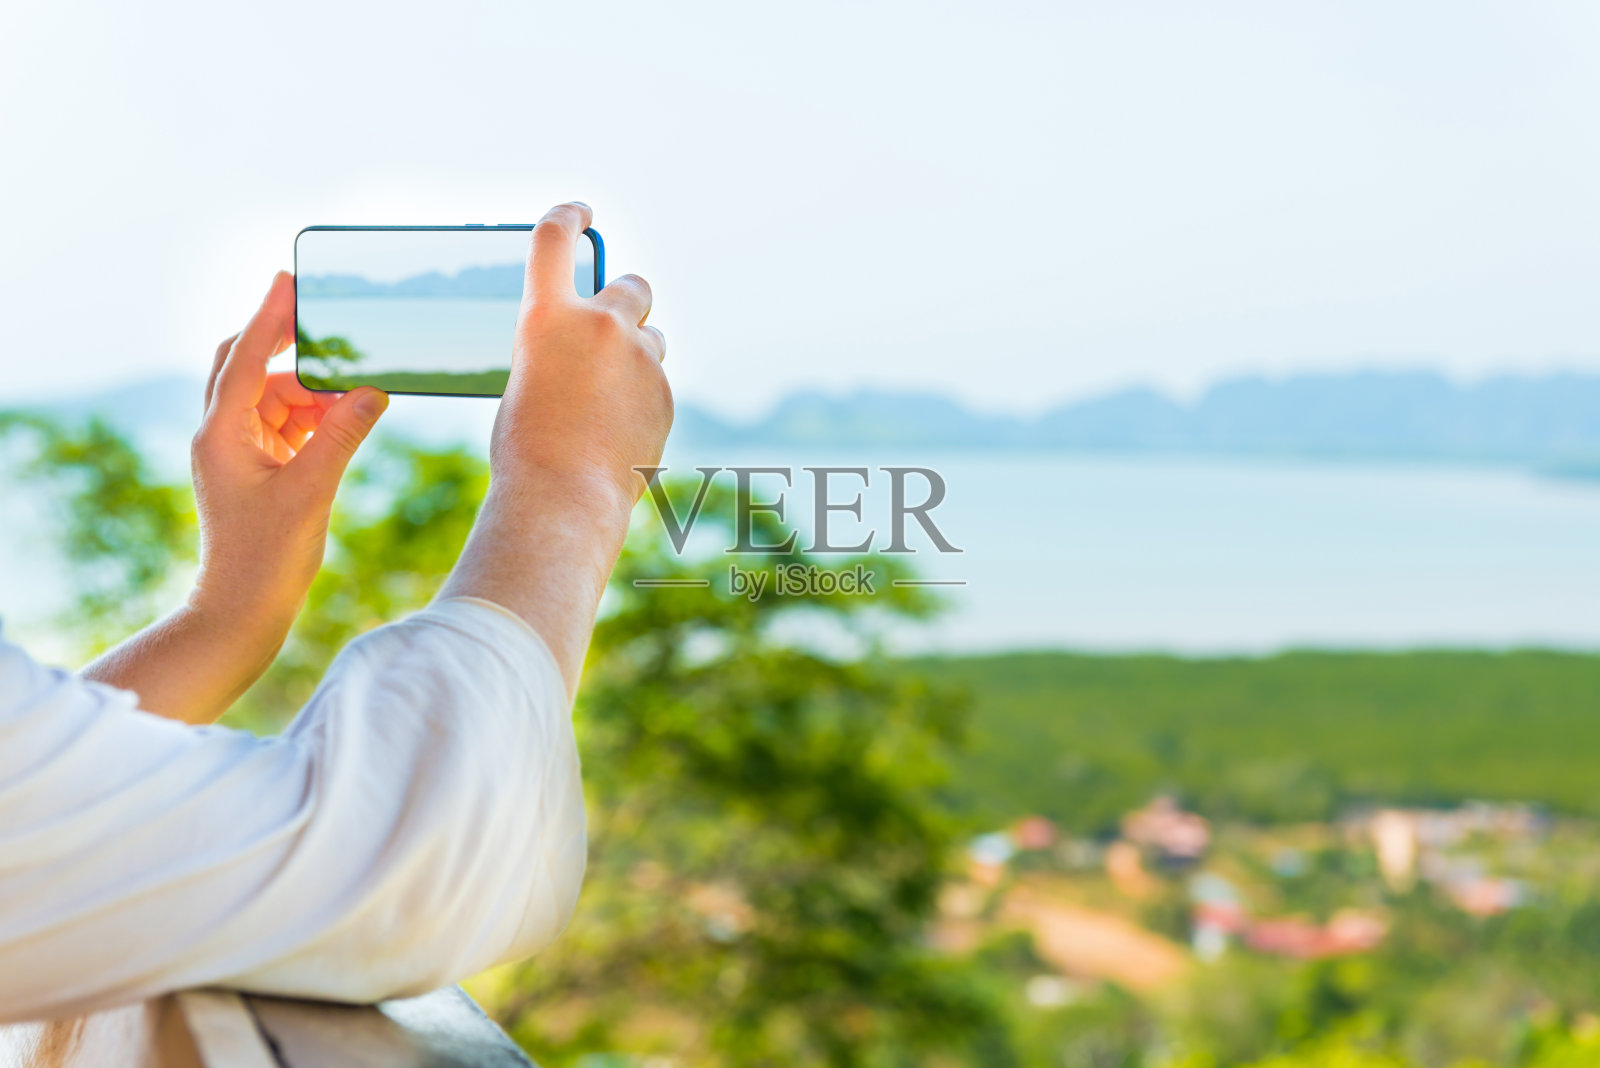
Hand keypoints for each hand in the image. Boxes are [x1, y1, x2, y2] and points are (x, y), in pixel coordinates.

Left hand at [190, 271, 388, 643]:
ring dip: (311, 391)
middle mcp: (220, 435)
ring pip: (270, 397)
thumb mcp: (312, 490)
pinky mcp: (253, 470)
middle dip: (285, 345)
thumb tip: (373, 391)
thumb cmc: (266, 558)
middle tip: (324, 323)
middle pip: (246, 367)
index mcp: (221, 434)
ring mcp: (235, 452)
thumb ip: (342, 434)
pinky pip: (282, 426)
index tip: (288, 281)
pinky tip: (345, 420)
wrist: (241, 611)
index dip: (269, 317)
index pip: (245, 358)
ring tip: (355, 392)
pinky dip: (312, 418)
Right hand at [492, 202, 670, 513]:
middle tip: (616, 321)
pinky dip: (642, 397)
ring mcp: (639, 357)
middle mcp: (599, 324)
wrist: (564, 497)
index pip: (554, 237)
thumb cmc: (527, 448)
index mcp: (545, 316)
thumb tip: (589, 350)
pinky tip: (619, 432)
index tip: (583, 212)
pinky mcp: (664, 391)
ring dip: (637, 353)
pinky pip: (656, 381)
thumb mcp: (527, 380)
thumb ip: (559, 349)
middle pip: (630, 285)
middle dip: (625, 298)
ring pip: (651, 336)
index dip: (569, 216)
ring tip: (609, 399)